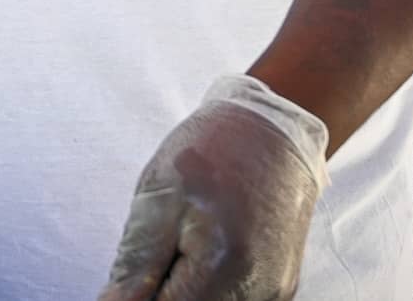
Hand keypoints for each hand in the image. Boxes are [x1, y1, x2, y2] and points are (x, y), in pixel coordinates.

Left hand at [98, 75, 328, 300]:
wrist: (273, 128)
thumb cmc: (212, 152)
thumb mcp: (158, 197)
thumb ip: (135, 264)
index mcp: (222, 268)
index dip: (137, 297)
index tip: (131, 276)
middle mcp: (257, 291)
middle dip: (162, 292)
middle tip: (156, 252)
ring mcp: (274, 292)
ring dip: (186, 289)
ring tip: (180, 245)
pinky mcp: (280, 288)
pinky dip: (208, 288)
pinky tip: (201, 254)